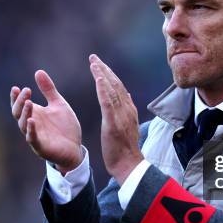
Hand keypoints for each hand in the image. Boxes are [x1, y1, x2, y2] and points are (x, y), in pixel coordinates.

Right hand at [10, 70, 82, 173]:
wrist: (75, 148)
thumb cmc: (65, 127)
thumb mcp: (58, 104)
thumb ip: (48, 90)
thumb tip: (38, 71)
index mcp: (34, 113)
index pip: (19, 104)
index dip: (16, 97)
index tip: (16, 88)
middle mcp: (31, 124)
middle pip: (18, 113)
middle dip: (20, 102)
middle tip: (26, 91)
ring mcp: (35, 136)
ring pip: (24, 125)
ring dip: (25, 113)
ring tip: (29, 102)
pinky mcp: (41, 147)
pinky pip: (33, 138)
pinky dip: (31, 130)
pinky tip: (32, 120)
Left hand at [89, 54, 143, 184]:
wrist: (129, 165)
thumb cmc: (126, 150)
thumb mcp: (128, 126)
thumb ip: (127, 110)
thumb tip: (126, 94)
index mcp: (128, 110)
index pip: (119, 88)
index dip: (109, 75)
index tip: (100, 65)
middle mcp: (126, 110)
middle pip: (115, 84)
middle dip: (104, 69)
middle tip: (93, 57)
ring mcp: (121, 116)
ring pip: (111, 89)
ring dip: (102, 74)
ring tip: (93, 62)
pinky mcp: (113, 123)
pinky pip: (107, 102)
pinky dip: (103, 88)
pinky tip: (97, 77)